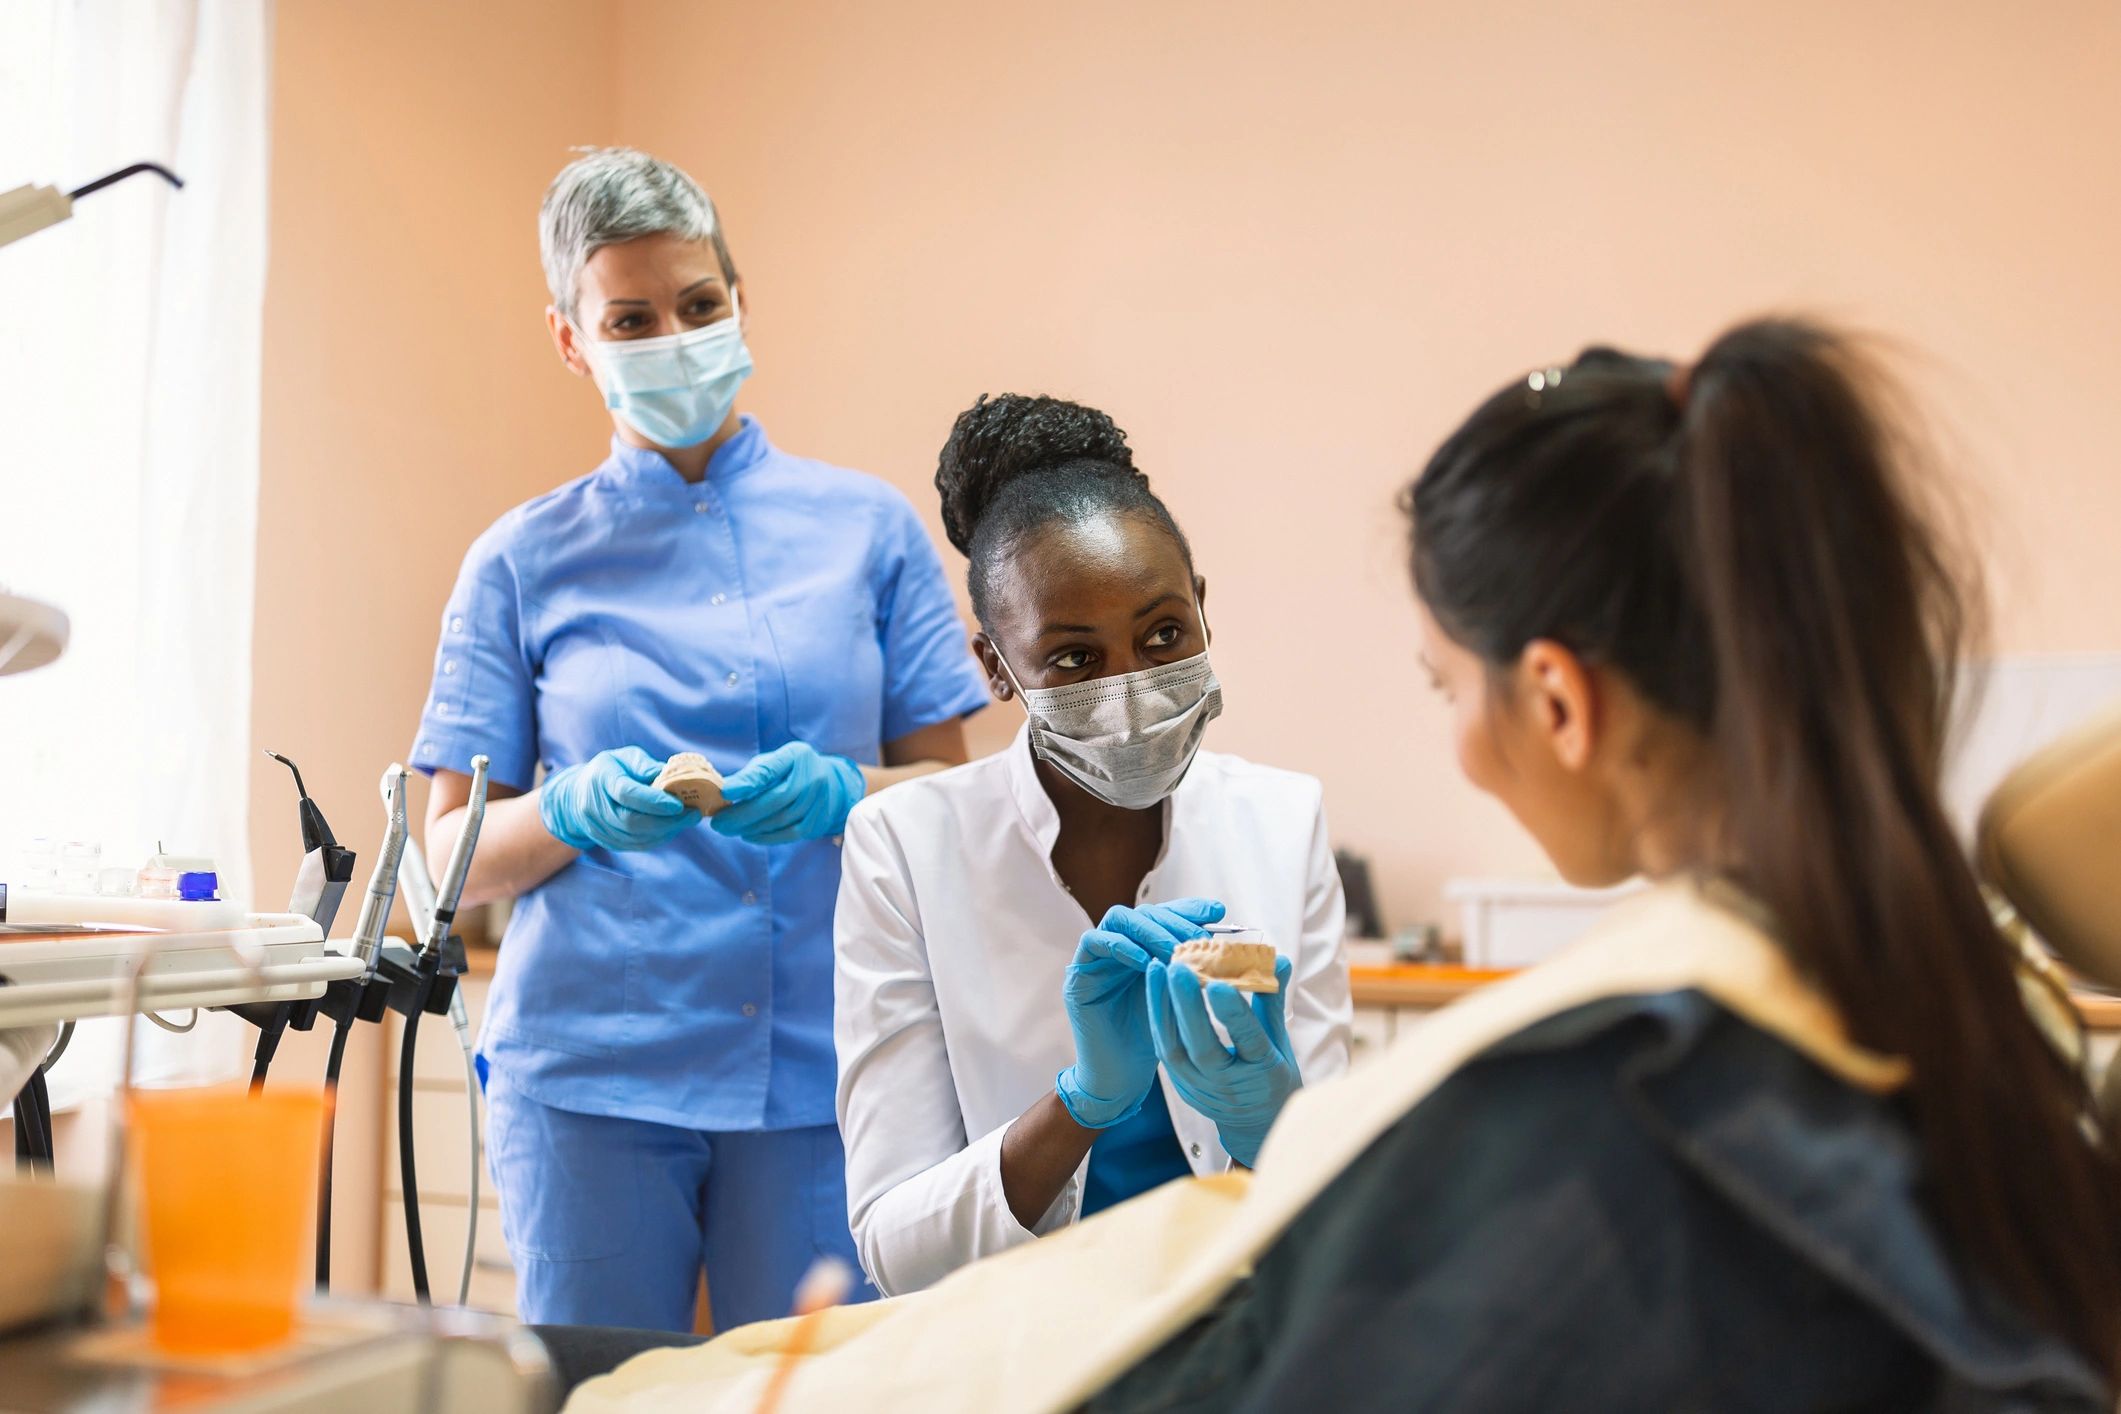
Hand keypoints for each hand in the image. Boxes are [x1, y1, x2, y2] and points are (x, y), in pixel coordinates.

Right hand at [538, 746, 698, 851]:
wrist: (579, 794)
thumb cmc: (611, 771)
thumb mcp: (625, 757)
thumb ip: (645, 766)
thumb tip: (670, 774)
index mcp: (602, 779)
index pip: (627, 793)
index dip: (654, 801)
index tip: (679, 804)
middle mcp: (595, 806)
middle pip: (631, 821)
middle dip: (666, 821)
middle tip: (693, 815)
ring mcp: (598, 827)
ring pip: (635, 837)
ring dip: (666, 832)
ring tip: (687, 821)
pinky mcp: (606, 841)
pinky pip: (635, 845)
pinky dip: (657, 839)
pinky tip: (672, 829)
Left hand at [710, 742, 866, 844]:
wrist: (829, 783)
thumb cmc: (791, 771)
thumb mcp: (773, 762)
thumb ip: (752, 774)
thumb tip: (724, 791)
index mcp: (796, 755)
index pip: (771, 769)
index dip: (748, 781)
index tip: (725, 791)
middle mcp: (811, 776)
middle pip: (775, 799)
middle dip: (743, 814)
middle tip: (719, 823)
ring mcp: (818, 800)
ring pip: (781, 819)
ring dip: (752, 827)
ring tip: (730, 829)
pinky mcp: (818, 820)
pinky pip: (790, 833)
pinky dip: (767, 837)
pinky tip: (749, 836)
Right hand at [1055, 898, 1224, 1128]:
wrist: (1126, 1079)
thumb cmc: (1159, 1042)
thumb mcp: (1185, 999)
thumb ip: (1198, 969)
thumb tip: (1228, 941)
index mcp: (1144, 950)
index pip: (1165, 914)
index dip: (1189, 909)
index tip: (1217, 913)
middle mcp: (1120, 949)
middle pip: (1143, 912)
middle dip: (1172, 920)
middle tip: (1196, 938)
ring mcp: (1097, 960)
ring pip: (1118, 919)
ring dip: (1149, 930)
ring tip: (1174, 950)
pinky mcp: (1079, 976)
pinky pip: (1093, 942)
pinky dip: (1120, 945)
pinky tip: (1145, 961)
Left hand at [1147, 954, 1300, 1166]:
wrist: (1255, 1124)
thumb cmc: (1272, 1075)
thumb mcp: (1280, 1043)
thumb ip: (1272, 1001)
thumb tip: (1277, 959)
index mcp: (1264, 1072)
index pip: (1249, 1042)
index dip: (1235, 1014)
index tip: (1220, 984)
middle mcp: (1229, 1085)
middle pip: (1203, 1048)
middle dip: (1188, 1008)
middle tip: (1178, 968)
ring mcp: (1200, 1090)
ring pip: (1175, 1050)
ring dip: (1162, 1008)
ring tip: (1156, 969)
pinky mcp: (1181, 1087)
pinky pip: (1165, 1052)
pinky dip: (1157, 1019)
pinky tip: (1153, 989)